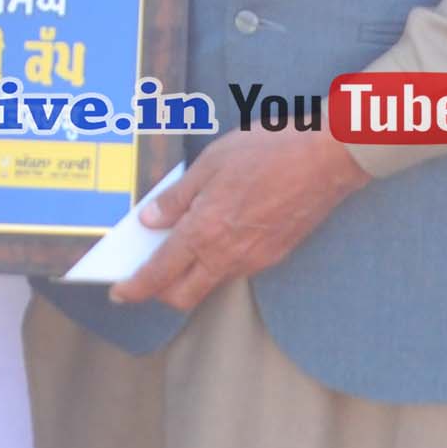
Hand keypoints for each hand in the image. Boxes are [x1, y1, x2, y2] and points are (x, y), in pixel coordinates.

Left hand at [111, 126, 369, 312]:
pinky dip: (217, 262)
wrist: (326, 159)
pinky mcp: (274, 256)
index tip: (120, 294)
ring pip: (210, 283)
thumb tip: (151, 220)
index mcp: (204, 232)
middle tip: (147, 275)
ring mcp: (253, 260)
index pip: (160, 274)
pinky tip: (217, 236)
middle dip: (160, 292)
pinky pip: (235, 269)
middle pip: (183, 295)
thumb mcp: (211, 163)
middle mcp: (226, 255)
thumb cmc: (268, 152)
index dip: (135, 289)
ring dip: (191, 275)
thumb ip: (177, 197)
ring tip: (182, 246)